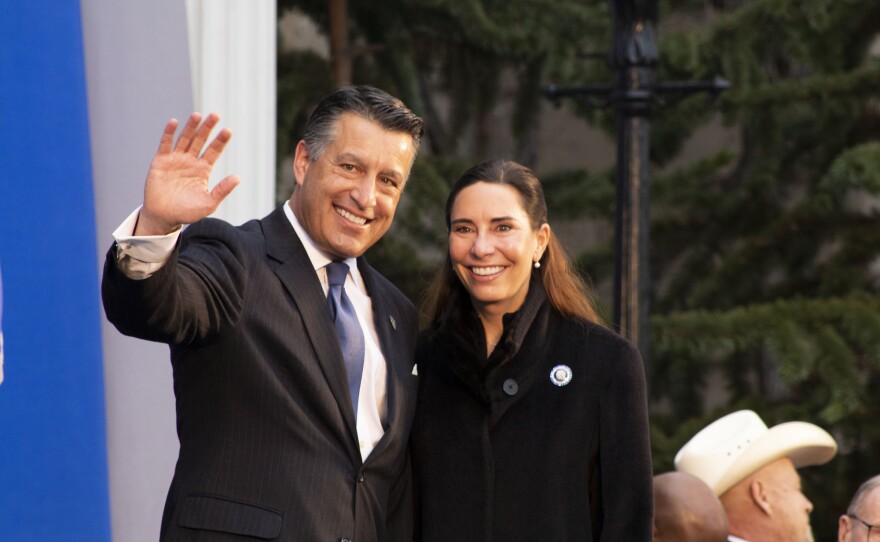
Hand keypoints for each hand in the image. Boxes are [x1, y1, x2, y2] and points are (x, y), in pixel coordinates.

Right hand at [136, 113, 239, 235]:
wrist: (164, 217)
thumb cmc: (187, 212)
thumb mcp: (208, 203)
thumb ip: (222, 190)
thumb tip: (238, 178)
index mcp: (203, 169)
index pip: (214, 151)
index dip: (220, 141)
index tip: (228, 131)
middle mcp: (190, 161)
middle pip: (200, 140)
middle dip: (207, 128)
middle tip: (215, 115)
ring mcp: (175, 159)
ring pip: (185, 139)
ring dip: (191, 127)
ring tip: (198, 115)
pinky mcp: (161, 161)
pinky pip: (165, 144)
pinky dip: (169, 133)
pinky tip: (174, 122)